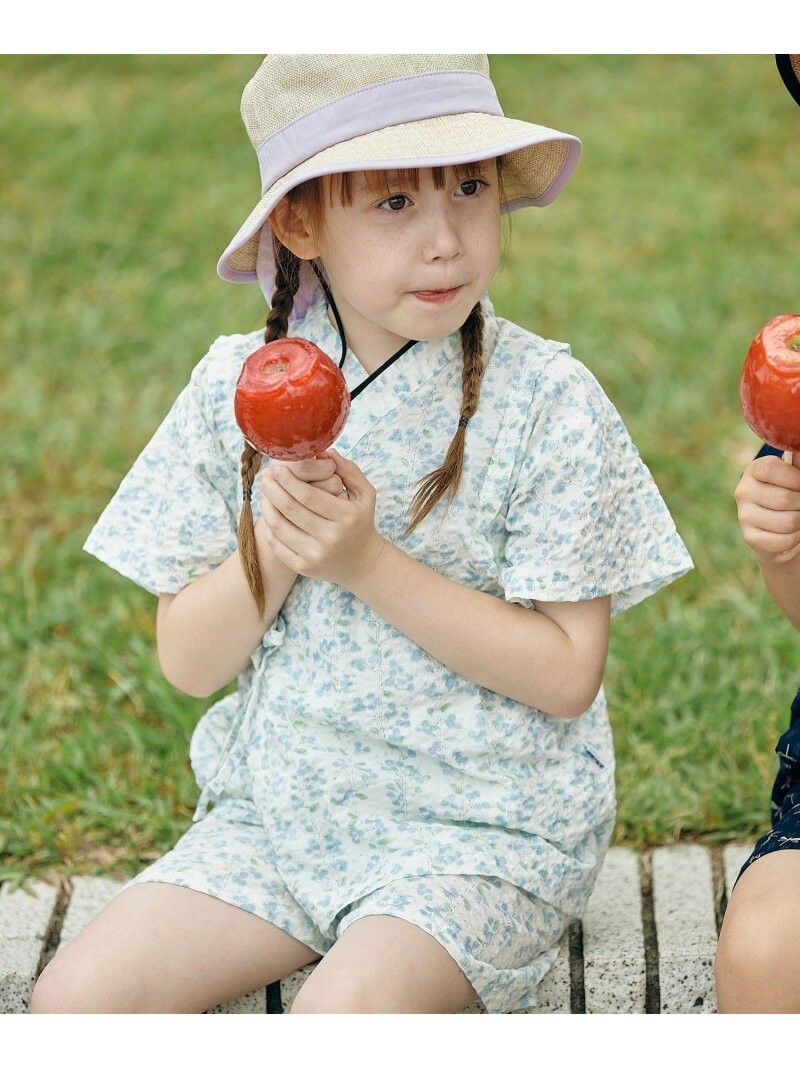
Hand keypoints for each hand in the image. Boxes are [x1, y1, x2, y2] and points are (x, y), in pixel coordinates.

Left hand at [258, 449, 385, 586]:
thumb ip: (349, 470)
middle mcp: (331, 538)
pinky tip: (269, 512)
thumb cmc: (360, 522)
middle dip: (272, 488)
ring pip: (279, 526)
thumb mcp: (365, 494)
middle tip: (265, 475)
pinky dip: (268, 526)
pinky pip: (276, 544)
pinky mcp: (303, 567)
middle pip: (290, 509)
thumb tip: (326, 452)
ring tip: (265, 492)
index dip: (288, 480)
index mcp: (346, 517)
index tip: (277, 467)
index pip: (309, 495)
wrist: (361, 562)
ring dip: (266, 505)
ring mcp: (315, 555)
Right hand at [735, 453, 799, 563]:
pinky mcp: (751, 538)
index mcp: (754, 470)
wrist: (779, 526)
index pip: (770, 469)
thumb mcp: (794, 476)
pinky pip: (784, 540)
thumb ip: (798, 464)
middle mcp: (744, 491)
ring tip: (798, 517)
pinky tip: (793, 532)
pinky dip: (796, 538)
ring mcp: (745, 516)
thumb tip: (799, 451)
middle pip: (785, 499)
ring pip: (788, 521)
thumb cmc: (791, 493)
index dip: (795, 478)